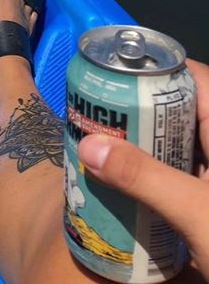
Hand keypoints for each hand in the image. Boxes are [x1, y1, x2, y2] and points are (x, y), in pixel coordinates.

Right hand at [78, 59, 208, 280]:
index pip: (193, 80)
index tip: (108, 73)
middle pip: (176, 111)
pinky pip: (174, 175)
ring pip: (173, 145)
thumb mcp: (199, 214)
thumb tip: (86, 146)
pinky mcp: (208, 203)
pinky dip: (148, 174)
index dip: (152, 70)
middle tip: (90, 111)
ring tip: (94, 142)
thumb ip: (145, 179)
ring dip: (137, 144)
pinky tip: (118, 181)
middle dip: (134, 109)